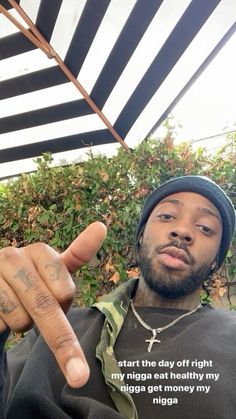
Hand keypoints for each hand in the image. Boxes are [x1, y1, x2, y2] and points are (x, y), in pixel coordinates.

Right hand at [0, 221, 106, 387]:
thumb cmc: (35, 281)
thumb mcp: (57, 271)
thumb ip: (79, 253)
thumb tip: (101, 226)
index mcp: (40, 251)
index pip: (64, 290)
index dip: (65, 305)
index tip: (66, 309)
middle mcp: (14, 257)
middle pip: (45, 306)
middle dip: (58, 336)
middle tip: (72, 362)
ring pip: (21, 319)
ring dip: (24, 325)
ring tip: (20, 310)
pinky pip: (1, 323)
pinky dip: (4, 327)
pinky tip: (2, 313)